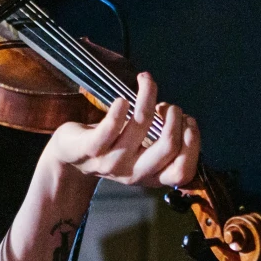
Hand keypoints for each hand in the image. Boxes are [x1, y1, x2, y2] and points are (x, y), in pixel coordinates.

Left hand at [46, 70, 202, 189]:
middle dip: (174, 118)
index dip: (192, 143)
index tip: (188, 120)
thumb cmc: (110, 147)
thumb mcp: (140, 152)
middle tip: (169, 105)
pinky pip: (110, 128)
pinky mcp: (90, 148)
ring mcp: (111, 162)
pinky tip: (122, 99)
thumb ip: (161, 143)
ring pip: (140, 126)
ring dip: (148, 98)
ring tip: (147, 85)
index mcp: (150, 176)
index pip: (182, 172)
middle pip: (167, 148)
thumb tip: (184, 119)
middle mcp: (133, 173)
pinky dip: (119, 109)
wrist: (69, 156)